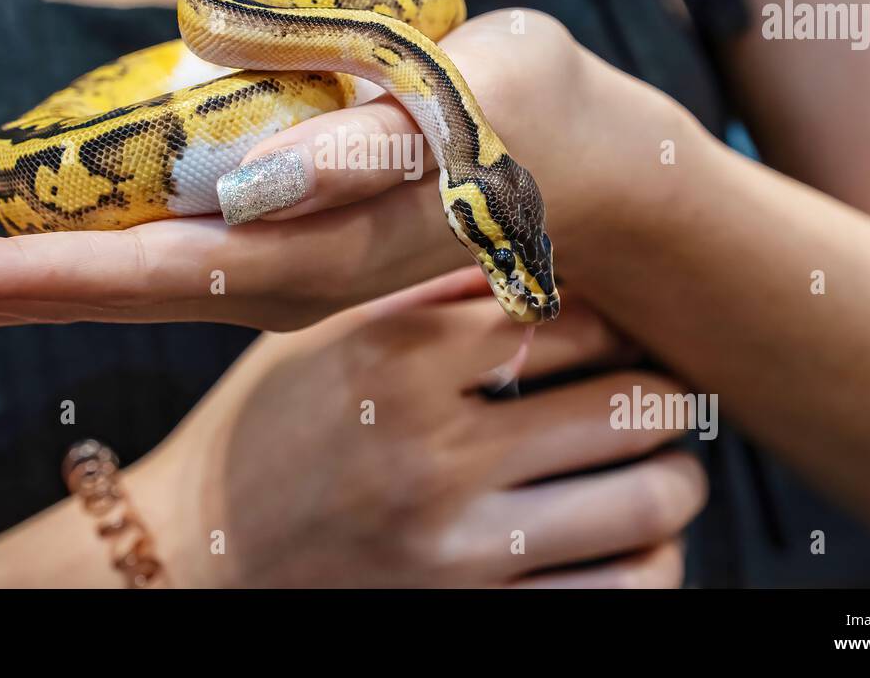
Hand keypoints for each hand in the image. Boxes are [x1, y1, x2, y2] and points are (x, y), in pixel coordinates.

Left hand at [0, 10, 699, 369]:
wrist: (583, 168)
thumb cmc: (520, 122)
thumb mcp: (454, 113)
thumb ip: (350, 151)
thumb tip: (233, 187)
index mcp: (293, 250)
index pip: (116, 270)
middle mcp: (262, 273)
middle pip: (86, 288)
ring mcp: (267, 265)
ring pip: (111, 283)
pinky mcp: (279, 241)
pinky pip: (152, 263)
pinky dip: (71, 270)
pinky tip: (31, 275)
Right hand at [125, 268, 706, 586]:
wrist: (192, 558)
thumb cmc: (260, 433)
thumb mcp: (319, 338)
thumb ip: (420, 294)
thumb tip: (528, 248)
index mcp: (397, 362)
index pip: (572, 316)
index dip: (616, 317)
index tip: (616, 327)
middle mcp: (433, 453)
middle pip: (630, 403)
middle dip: (663, 391)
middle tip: (658, 389)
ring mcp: (456, 551)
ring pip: (649, 502)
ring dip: (676, 478)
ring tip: (661, 465)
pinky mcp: (471, 621)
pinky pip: (619, 595)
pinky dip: (653, 562)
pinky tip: (633, 538)